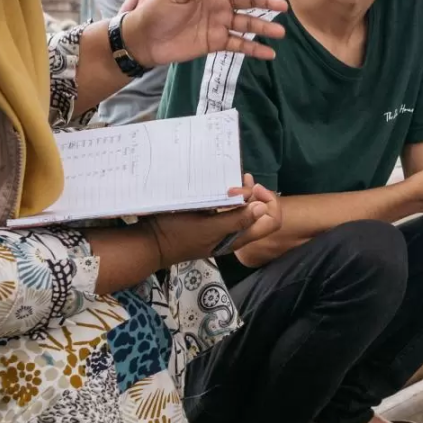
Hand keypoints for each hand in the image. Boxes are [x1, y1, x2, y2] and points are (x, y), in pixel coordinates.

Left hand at [121, 0, 288, 68]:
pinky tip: (270, 53)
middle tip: (282, 6)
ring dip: (264, 27)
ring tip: (281, 32)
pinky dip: (254, 49)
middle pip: (247, 1)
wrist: (144, 39)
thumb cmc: (156, 11)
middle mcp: (218, 5)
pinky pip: (239, 45)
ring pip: (247, 24)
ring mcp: (219, 24)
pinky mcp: (217, 42)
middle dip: (265, 2)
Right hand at [149, 175, 281, 263]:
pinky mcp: (211, 220)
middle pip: (261, 212)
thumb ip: (236, 220)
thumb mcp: (208, 228)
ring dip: (245, 192)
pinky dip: (232, 195)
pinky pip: (230, 207)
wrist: (151, 243)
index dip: (269, 202)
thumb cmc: (178, 235)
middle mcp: (235, 233)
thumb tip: (262, 207)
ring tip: (237, 179)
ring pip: (246, 207)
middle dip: (256, 194)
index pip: (272, 221)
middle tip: (240, 181)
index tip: (253, 189)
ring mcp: (223, 227)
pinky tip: (224, 184)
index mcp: (239, 237)